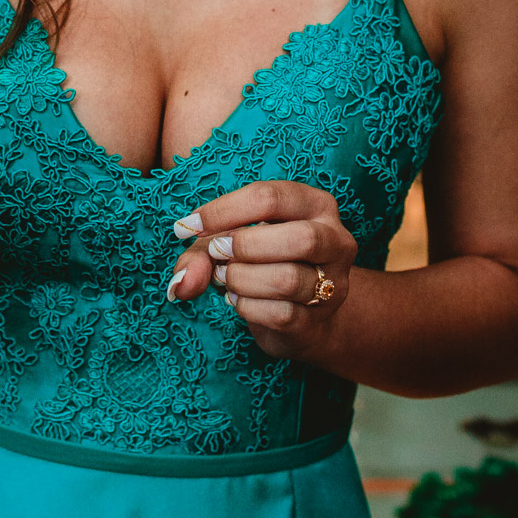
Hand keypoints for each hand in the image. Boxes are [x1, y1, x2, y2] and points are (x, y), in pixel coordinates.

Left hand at [167, 179, 356, 359]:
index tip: (188, 226)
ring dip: (242, 279)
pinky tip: (239, 300)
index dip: (223, 211)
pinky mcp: (321, 319)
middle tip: (216, 252)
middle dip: (245, 246)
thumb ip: (199, 253)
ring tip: (226, 278)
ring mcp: (334, 283)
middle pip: (299, 238)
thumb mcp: (229, 243)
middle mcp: (336, 239)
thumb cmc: (261, 261)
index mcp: (315, 204)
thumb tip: (182, 283)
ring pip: (287, 279)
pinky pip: (281, 314)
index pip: (270, 197)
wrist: (300, 314)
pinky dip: (247, 306)